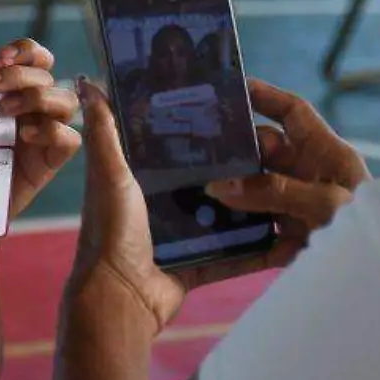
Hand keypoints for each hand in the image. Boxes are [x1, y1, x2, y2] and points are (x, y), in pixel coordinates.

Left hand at [0, 38, 79, 219]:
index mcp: (16, 91)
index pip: (37, 58)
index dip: (26, 50)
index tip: (1, 56)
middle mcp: (35, 108)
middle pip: (47, 75)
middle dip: (18, 74)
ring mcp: (47, 133)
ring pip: (66, 100)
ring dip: (37, 97)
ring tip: (5, 110)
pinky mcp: (52, 160)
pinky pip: (71, 139)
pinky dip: (52, 131)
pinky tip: (26, 135)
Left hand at [67, 79, 272, 337]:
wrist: (119, 300)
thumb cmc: (112, 231)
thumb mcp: (109, 174)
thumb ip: (104, 131)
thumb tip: (86, 80)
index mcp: (139, 178)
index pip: (173, 145)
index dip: (199, 128)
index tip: (233, 108)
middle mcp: (161, 205)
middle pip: (206, 180)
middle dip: (237, 167)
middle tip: (274, 147)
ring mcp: (181, 237)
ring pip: (226, 218)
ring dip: (255, 208)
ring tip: (291, 186)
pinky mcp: (198, 265)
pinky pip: (235, 256)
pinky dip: (261, 250)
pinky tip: (293, 238)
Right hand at [207, 79, 368, 267]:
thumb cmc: (372, 230)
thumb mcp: (326, 205)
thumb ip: (275, 192)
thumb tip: (220, 184)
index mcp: (328, 154)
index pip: (294, 114)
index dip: (266, 96)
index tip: (231, 87)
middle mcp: (313, 176)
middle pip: (266, 153)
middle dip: (236, 151)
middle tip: (196, 151)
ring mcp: (302, 208)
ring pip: (257, 192)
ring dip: (231, 195)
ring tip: (194, 191)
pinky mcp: (295, 241)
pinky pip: (259, 232)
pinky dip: (239, 235)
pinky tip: (214, 237)